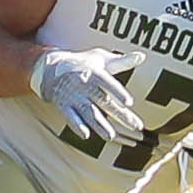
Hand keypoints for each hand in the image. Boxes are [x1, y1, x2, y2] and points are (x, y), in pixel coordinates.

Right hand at [28, 46, 146, 144]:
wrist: (49, 67)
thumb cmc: (83, 63)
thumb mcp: (101, 58)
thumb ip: (122, 61)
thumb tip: (142, 56)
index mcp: (94, 73)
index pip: (108, 83)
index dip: (118, 92)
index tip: (129, 103)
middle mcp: (84, 85)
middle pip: (104, 102)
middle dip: (120, 115)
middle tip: (136, 126)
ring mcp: (73, 96)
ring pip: (88, 112)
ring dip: (99, 125)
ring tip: (111, 136)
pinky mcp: (63, 105)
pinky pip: (70, 116)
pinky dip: (77, 125)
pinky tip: (85, 135)